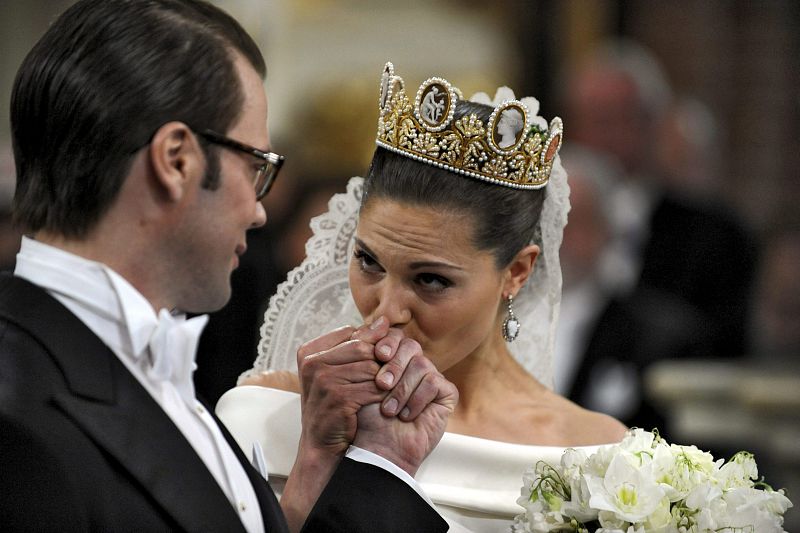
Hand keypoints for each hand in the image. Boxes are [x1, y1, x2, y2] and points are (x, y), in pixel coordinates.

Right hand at [281, 318, 390, 530]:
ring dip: (388, 377)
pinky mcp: (340, 398)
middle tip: (395, 370)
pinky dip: (387, 394)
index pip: (351, 334)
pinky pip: (375, 387)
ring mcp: (324, 380)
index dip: (372, 342)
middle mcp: (313, 363)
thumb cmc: (331, 409)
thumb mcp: (336, 374)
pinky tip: (391, 400)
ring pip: (372, 366)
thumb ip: (355, 348)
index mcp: (309, 353)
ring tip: (395, 386)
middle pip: (363, 347)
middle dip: (382, 359)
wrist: (322, 449)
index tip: (385, 354)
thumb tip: (384, 322)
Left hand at [353, 337, 458, 476]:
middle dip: (394, 365)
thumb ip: (365, 352)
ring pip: (422, 364)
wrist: (378, 448)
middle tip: (381, 384)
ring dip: (402, 389)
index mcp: (393, 359)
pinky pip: (436, 382)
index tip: (377, 356)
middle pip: (410, 346)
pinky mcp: (446, 395)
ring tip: (389, 410)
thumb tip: (373, 323)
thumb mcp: (359, 382)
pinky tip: (407, 416)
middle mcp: (413, 366)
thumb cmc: (366, 418)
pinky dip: (417, 399)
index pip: (395, 336)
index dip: (387, 342)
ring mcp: (431, 379)